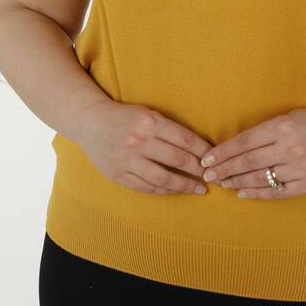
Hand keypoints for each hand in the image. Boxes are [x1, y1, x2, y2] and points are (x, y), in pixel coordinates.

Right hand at [76, 99, 215, 195]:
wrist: (90, 122)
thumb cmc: (126, 117)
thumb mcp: (149, 114)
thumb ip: (169, 129)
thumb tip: (198, 147)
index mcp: (150, 123)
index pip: (185, 139)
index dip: (203, 150)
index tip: (214, 158)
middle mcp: (139, 142)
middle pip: (178, 160)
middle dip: (198, 170)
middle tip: (212, 176)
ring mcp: (127, 160)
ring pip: (163, 179)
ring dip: (185, 185)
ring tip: (198, 189)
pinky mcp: (118, 174)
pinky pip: (146, 187)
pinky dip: (164, 190)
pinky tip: (176, 190)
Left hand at [199, 104, 305, 199]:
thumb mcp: (287, 117)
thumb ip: (264, 132)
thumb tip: (234, 148)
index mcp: (282, 127)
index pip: (244, 142)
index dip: (222, 153)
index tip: (207, 160)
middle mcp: (290, 147)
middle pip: (248, 162)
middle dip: (224, 169)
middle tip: (208, 175)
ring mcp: (300, 167)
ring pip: (260, 178)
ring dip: (237, 182)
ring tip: (222, 183)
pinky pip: (277, 192)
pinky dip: (257, 193)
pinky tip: (242, 193)